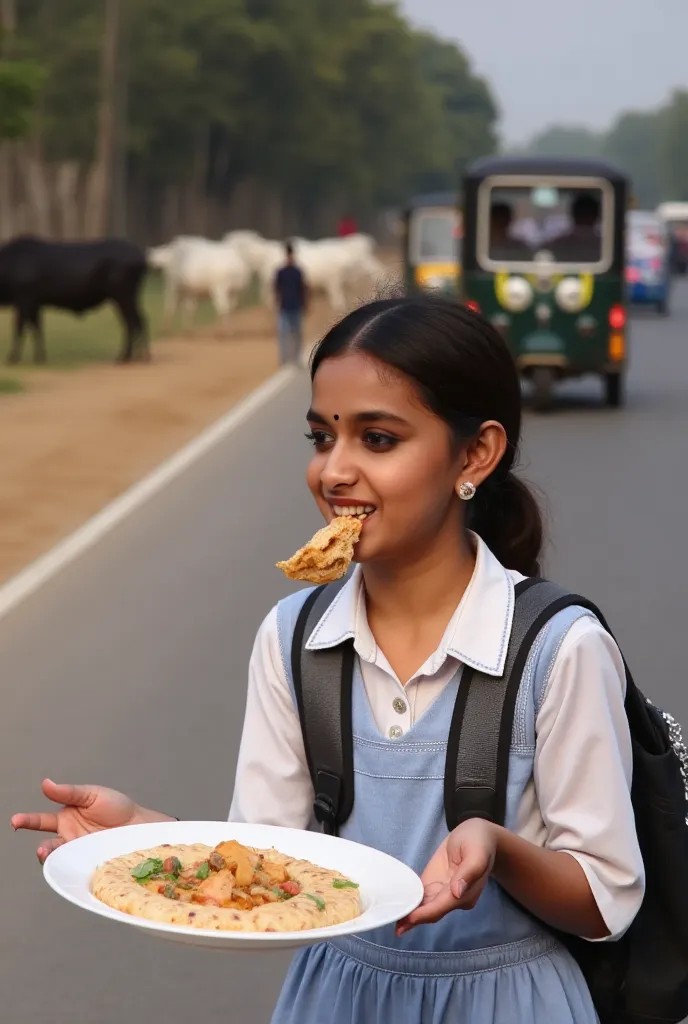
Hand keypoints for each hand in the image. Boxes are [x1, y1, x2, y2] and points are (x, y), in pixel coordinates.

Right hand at [10, 779, 169, 862]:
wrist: (139, 824)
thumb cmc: (117, 807)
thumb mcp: (91, 794)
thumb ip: (68, 792)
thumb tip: (46, 784)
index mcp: (66, 816)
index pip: (41, 820)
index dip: (26, 821)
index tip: (15, 821)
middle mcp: (69, 835)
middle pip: (48, 845)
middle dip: (42, 849)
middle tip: (41, 849)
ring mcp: (79, 850)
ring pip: (60, 858)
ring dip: (54, 860)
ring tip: (54, 857)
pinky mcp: (89, 860)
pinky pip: (74, 866)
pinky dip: (68, 867)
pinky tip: (68, 865)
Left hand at [396, 818, 498, 934]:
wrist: (478, 834)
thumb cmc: (479, 842)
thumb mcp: (477, 853)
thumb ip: (469, 872)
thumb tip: (457, 893)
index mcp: (465, 894)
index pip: (442, 907)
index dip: (426, 913)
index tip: (410, 918)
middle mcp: (454, 898)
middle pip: (432, 911)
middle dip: (415, 919)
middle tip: (396, 927)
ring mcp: (443, 891)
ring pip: (426, 907)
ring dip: (411, 915)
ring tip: (394, 921)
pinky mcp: (435, 883)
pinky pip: (423, 896)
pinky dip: (413, 904)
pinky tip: (400, 909)